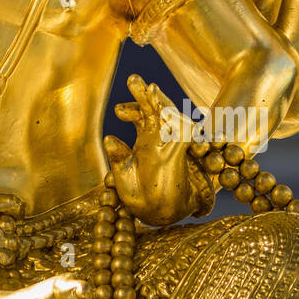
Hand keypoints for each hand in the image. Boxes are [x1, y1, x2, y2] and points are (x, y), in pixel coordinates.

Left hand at [105, 76, 212, 227]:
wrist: (167, 218)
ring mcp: (176, 145)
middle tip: (132, 80)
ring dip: (162, 104)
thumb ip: (119, 160)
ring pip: (171, 118)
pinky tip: (171, 117)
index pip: (139, 117)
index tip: (117, 111)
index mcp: (145, 141)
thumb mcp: (125, 181)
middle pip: (155, 110)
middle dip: (145, 95)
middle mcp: (162, 139)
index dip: (130, 109)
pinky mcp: (190, 156)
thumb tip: (109, 138)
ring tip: (151, 90)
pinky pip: (187, 136)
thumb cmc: (144, 199)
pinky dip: (181, 125)